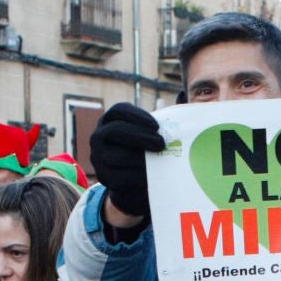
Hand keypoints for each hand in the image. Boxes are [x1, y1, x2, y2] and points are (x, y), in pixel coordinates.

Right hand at [90, 103, 163, 221]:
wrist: (134, 181)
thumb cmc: (145, 149)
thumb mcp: (149, 133)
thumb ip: (160, 121)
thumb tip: (182, 99)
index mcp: (110, 120)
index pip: (118, 111)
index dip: (137, 116)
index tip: (156, 125)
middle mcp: (99, 136)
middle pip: (116, 130)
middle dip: (140, 136)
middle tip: (161, 143)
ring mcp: (98, 157)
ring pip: (119, 155)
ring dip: (142, 158)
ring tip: (160, 159)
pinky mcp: (105, 177)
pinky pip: (121, 176)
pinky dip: (139, 176)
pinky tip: (153, 175)